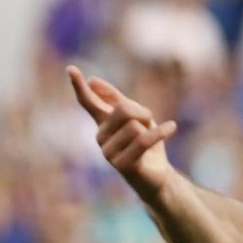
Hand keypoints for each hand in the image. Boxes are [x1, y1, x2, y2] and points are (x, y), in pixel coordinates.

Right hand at [68, 65, 176, 200]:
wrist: (158, 174)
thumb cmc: (146, 144)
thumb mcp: (136, 117)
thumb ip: (117, 100)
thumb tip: (93, 80)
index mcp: (102, 124)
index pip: (88, 102)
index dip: (79, 86)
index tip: (71, 69)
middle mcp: (100, 137)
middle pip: (124, 110)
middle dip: (143, 114)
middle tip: (149, 125)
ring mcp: (108, 153)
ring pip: (135, 126)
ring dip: (151, 129)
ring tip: (151, 141)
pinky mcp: (121, 165)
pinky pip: (143, 140)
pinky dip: (161, 132)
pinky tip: (172, 127)